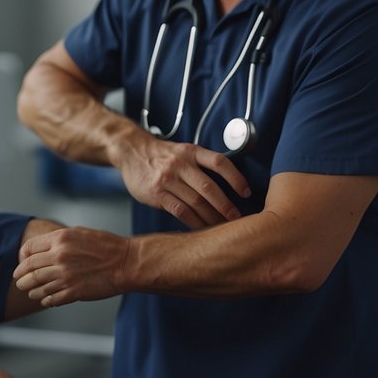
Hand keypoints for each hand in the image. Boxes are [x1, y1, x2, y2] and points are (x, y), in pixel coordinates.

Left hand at [13, 227, 130, 306]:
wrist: (127, 263)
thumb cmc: (107, 246)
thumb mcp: (79, 233)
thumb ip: (59, 240)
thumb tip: (43, 248)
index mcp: (60, 239)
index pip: (29, 248)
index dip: (22, 257)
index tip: (21, 262)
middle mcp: (59, 256)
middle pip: (29, 268)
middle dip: (21, 276)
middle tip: (18, 280)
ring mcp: (65, 275)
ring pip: (37, 285)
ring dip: (31, 290)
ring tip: (29, 292)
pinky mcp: (73, 291)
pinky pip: (51, 298)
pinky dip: (45, 299)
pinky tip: (44, 300)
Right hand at [115, 137, 249, 227]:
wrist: (131, 151)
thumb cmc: (161, 155)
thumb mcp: (183, 151)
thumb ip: (201, 164)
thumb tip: (227, 185)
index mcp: (191, 151)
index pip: (219, 162)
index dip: (236, 178)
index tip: (246, 192)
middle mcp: (180, 164)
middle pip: (209, 187)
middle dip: (226, 205)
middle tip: (237, 218)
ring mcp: (167, 179)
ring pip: (196, 201)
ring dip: (212, 216)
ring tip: (223, 226)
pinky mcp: (156, 193)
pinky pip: (180, 211)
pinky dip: (194, 221)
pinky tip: (202, 227)